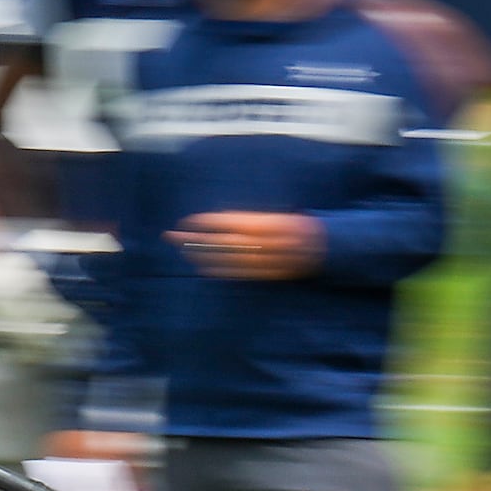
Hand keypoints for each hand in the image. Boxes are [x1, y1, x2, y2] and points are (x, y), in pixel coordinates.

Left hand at [171, 212, 325, 281]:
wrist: (319, 247)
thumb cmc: (291, 225)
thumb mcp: (271, 216)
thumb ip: (247, 220)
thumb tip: (216, 221)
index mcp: (263, 223)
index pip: (227, 222)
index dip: (205, 222)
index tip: (186, 221)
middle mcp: (261, 243)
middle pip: (219, 241)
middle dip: (193, 239)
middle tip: (170, 236)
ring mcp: (261, 260)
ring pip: (224, 259)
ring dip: (200, 254)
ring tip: (181, 249)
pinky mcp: (262, 274)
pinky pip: (235, 273)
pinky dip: (216, 269)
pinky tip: (200, 266)